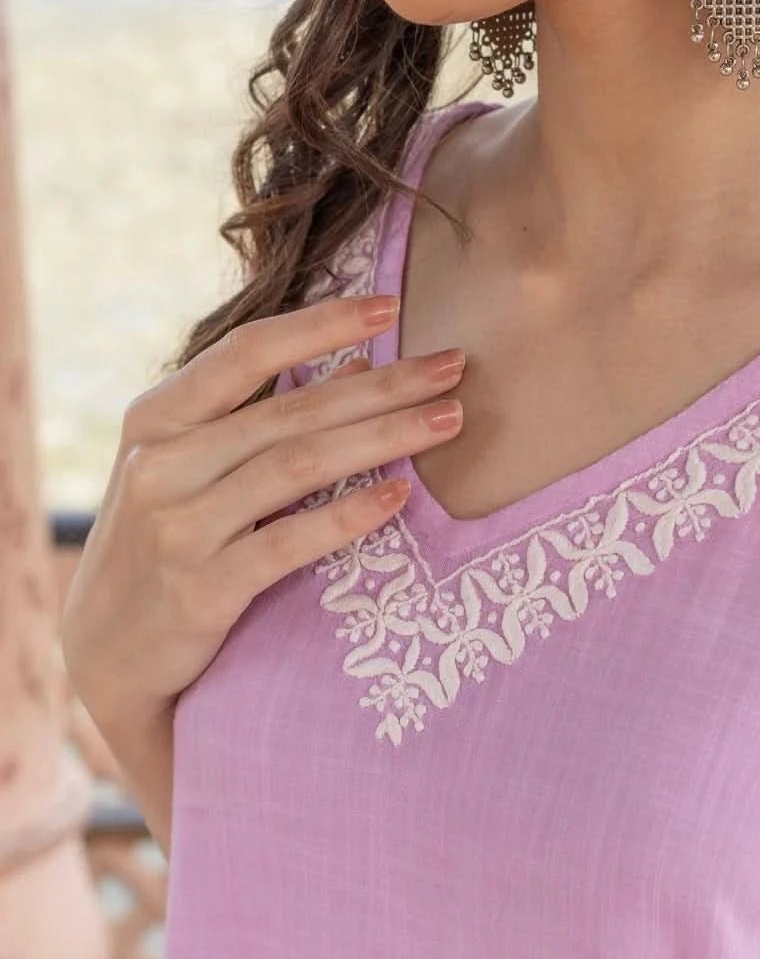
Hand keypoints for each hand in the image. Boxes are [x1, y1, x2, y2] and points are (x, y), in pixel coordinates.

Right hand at [59, 294, 464, 732]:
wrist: (108, 653)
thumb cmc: (163, 541)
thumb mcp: (190, 467)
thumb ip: (262, 415)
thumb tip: (361, 364)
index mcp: (156, 418)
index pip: (247, 351)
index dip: (321, 324)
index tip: (391, 305)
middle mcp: (161, 464)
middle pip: (291, 410)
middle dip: (383, 385)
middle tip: (453, 368)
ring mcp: (177, 528)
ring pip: (297, 467)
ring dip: (382, 438)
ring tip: (447, 422)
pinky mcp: (201, 591)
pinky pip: (287, 542)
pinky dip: (348, 515)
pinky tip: (399, 496)